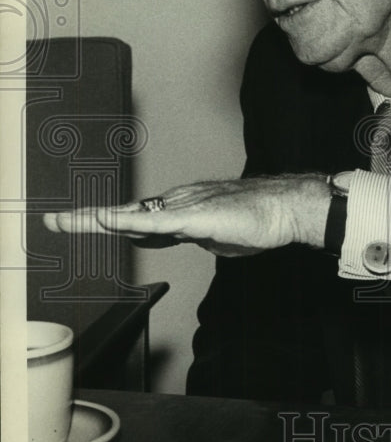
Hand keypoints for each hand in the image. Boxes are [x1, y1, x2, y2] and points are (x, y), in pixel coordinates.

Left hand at [43, 173, 330, 256]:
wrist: (284, 208)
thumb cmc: (260, 221)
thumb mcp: (221, 239)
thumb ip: (200, 238)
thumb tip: (196, 240)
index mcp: (184, 208)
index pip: (140, 218)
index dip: (111, 222)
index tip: (87, 223)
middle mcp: (177, 202)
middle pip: (126, 213)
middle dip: (88, 219)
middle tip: (56, 221)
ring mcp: (182, 207)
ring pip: (130, 214)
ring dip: (93, 219)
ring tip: (64, 221)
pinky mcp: (191, 215)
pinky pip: (150, 221)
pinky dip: (122, 220)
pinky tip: (101, 220)